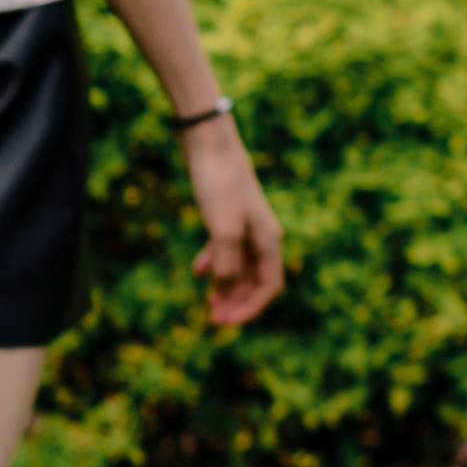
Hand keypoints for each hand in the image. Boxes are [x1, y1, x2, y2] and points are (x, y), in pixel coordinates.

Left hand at [186, 116, 283, 328]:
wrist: (209, 144)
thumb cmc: (219, 185)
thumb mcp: (223, 230)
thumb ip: (227, 265)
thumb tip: (225, 292)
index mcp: (268, 241)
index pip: (269, 287)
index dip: (249, 308)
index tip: (225, 322)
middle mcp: (261, 235)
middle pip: (254, 280)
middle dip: (235, 301)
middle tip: (211, 318)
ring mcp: (244, 225)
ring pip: (239, 266)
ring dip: (225, 286)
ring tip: (206, 302)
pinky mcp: (227, 215)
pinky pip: (225, 248)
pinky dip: (213, 262)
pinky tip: (197, 271)